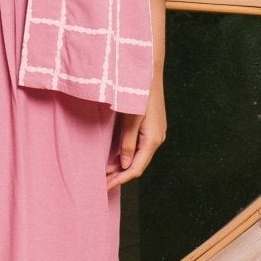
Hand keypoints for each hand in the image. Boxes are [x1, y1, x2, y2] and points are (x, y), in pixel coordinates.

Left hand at [108, 73, 165, 188]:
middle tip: (103, 183)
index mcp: (152, 140)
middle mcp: (157, 139)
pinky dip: (127, 155)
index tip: (106, 186)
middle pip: (138, 165)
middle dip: (121, 175)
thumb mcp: (131, 119)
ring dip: (123, 166)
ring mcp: (156, 134)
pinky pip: (140, 148)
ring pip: (139, 157)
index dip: (121, 179)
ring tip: (107, 173)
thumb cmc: (139, 94)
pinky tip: (117, 157)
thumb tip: (124, 164)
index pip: (136, 168)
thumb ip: (127, 143)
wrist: (149, 73)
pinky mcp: (152, 128)